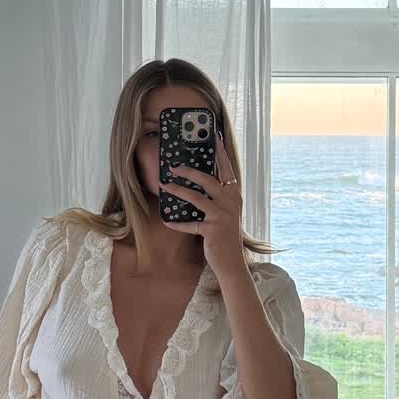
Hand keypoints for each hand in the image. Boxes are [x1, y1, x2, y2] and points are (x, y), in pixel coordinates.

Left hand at [164, 152, 247, 278]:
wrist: (232, 262)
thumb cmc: (226, 236)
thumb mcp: (226, 212)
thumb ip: (218, 197)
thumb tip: (199, 180)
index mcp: (234, 195)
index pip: (227, 169)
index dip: (220, 153)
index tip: (214, 137)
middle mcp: (230, 202)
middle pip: (208, 179)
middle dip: (189, 171)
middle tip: (173, 166)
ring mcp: (222, 216)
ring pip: (197, 197)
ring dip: (178, 191)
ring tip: (164, 185)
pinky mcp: (213, 229)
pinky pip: (190, 224)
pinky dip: (177, 223)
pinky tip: (166, 221)